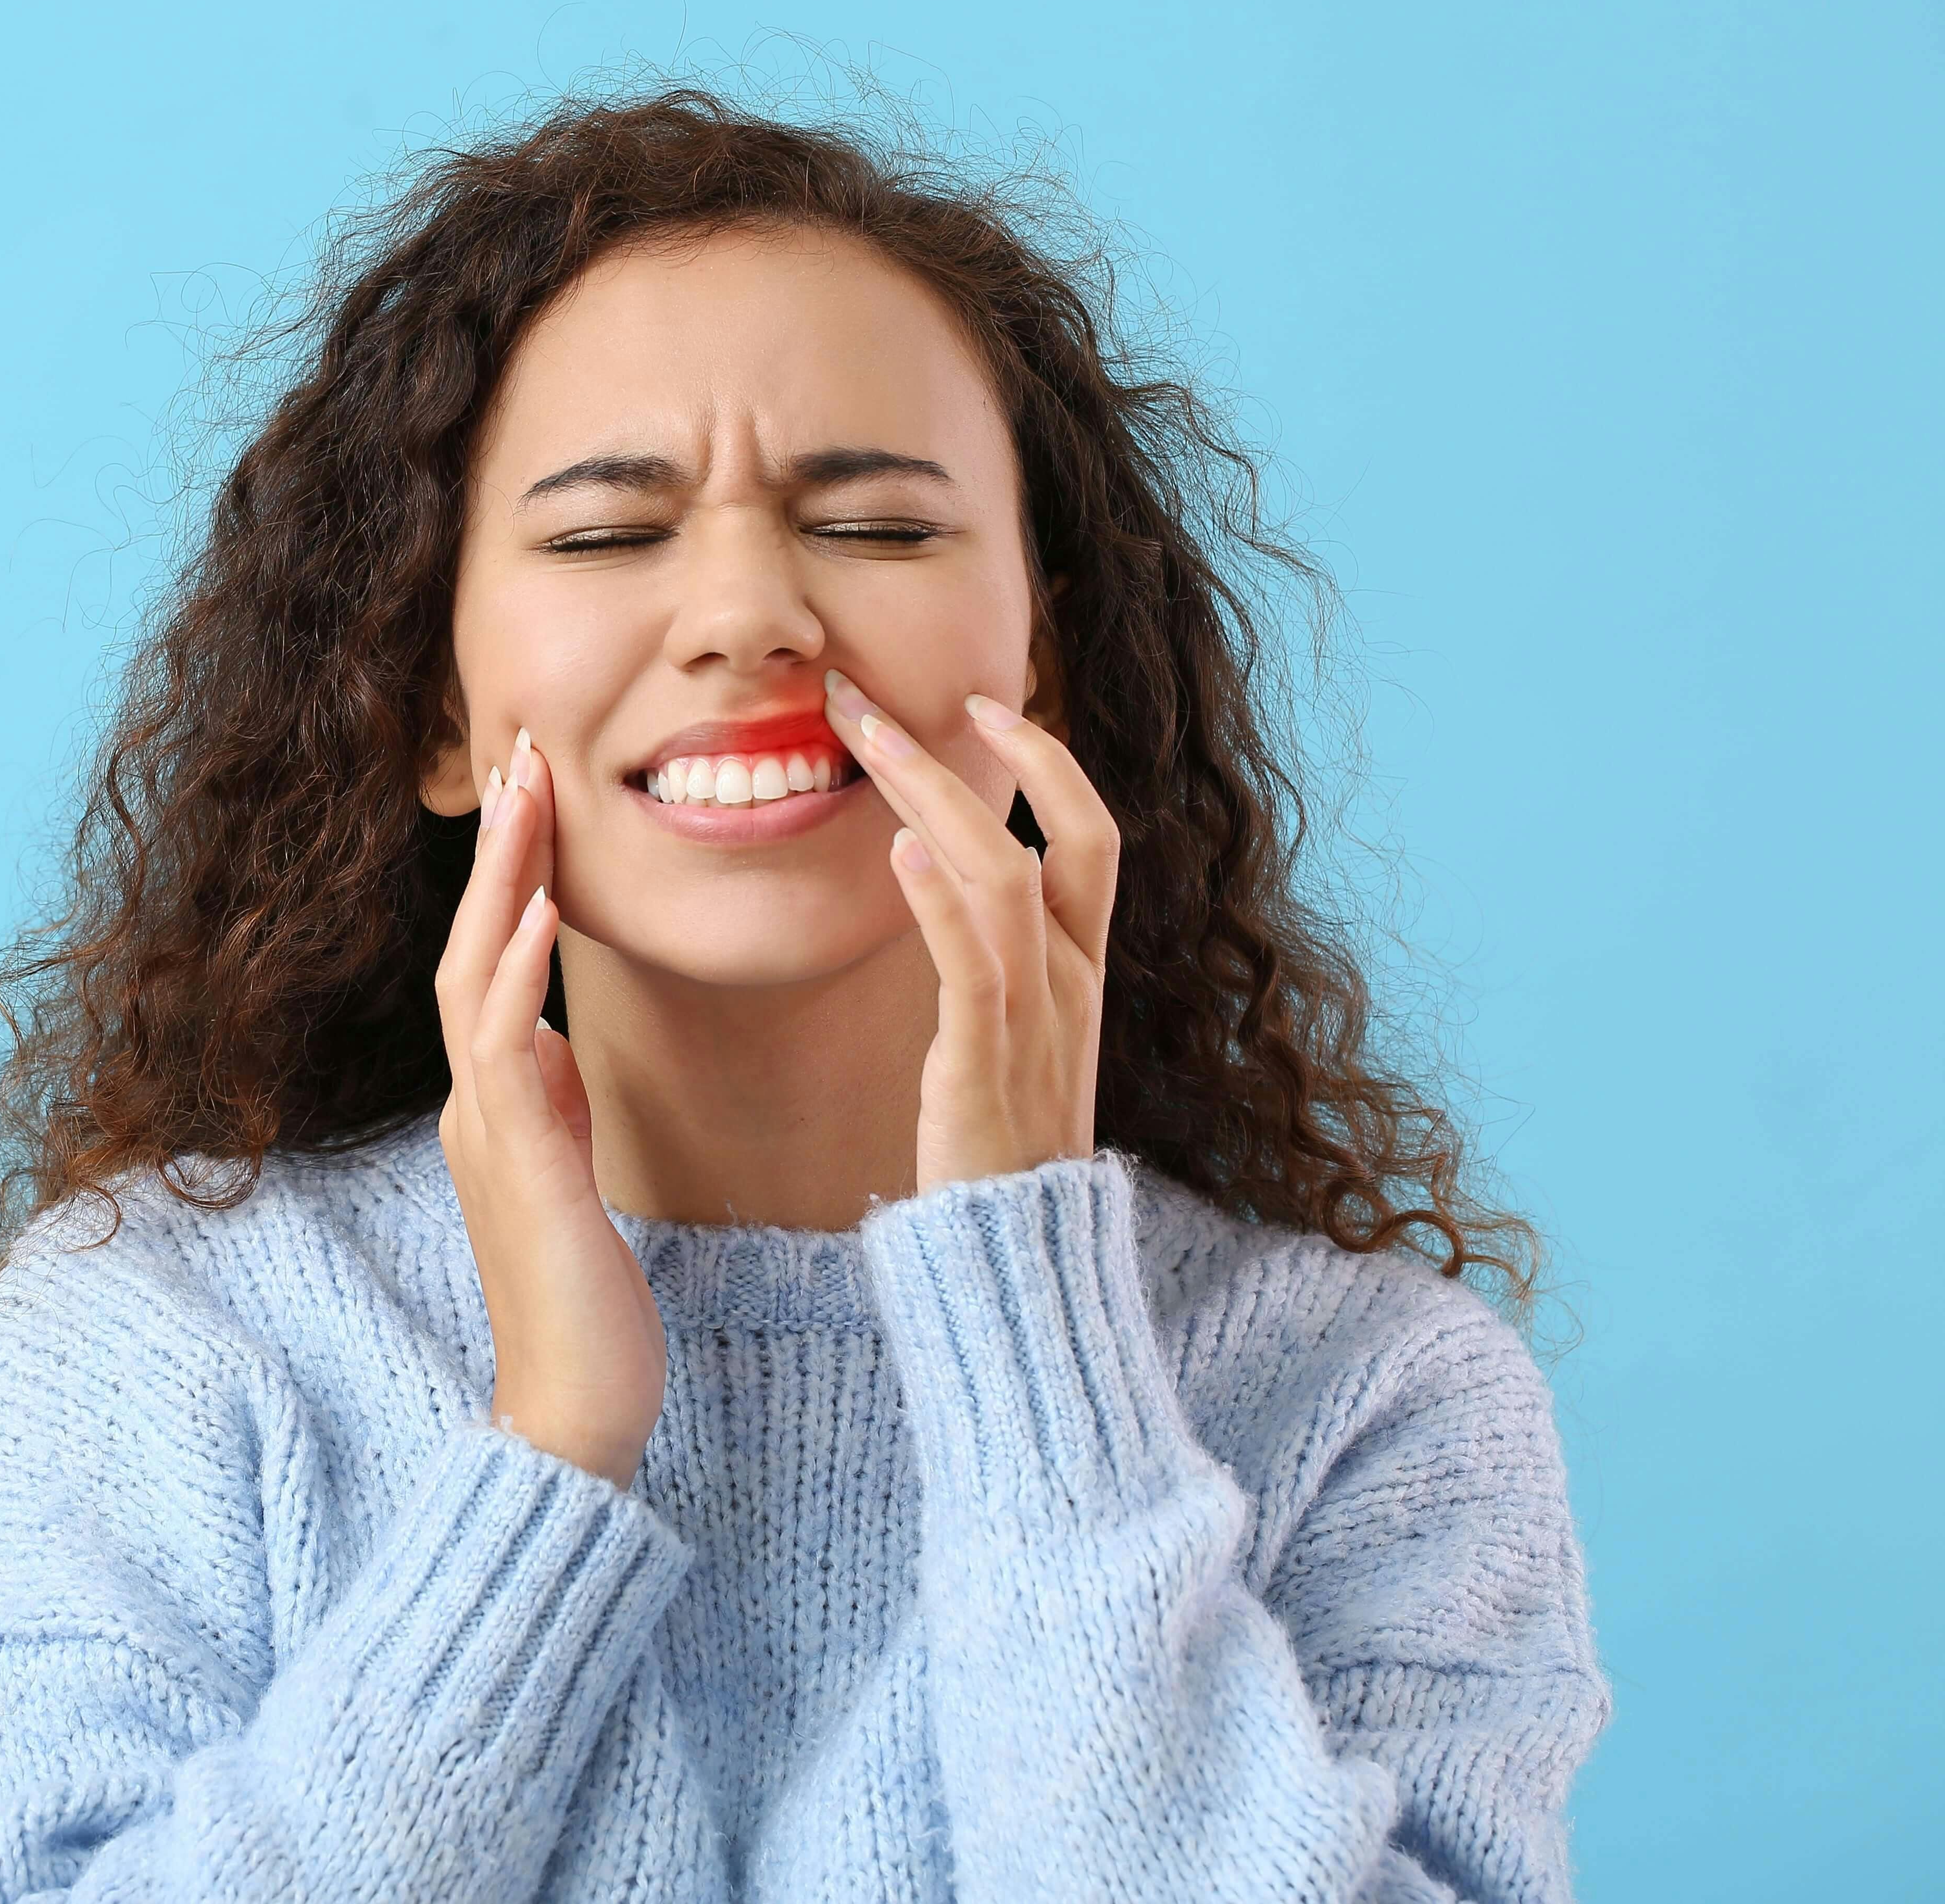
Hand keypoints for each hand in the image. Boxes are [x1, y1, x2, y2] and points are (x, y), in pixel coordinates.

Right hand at [432, 726, 666, 1486]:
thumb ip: (552, 1107)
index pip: (492, 962)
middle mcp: (478, 1106)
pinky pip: (502, 1052)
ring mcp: (486, 1134)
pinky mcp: (517, 1168)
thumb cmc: (589, 1307)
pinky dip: (515, 975)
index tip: (539, 791)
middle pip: (470, 945)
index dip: (511, 874)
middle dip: (499, 847)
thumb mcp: (573, 1179)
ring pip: (472, 978)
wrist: (577, 1412)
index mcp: (497, 1104)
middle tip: (524, 748)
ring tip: (528, 792)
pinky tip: (538, 914)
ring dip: (500, 881)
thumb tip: (548, 1042)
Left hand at [824, 670, 1120, 1193]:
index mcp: (1084, 974)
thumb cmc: (1000, 1152)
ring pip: (1007, 879)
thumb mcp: (1014, 1043)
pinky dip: (938, 899)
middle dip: (978, 753)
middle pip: (1055, 835)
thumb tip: (946, 894)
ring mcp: (1037, 1023)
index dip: (1049, 761)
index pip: (1092, 837)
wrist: (1020, 1261)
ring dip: (936, 798)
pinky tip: (897, 847)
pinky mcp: (984, 1065)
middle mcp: (1072, 985)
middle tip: (876, 698)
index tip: (986, 703)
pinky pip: (973, 965)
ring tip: (868, 741)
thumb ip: (997, 970)